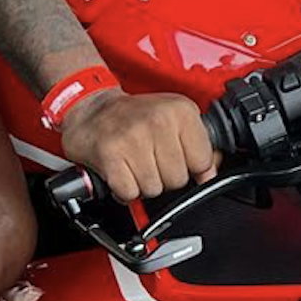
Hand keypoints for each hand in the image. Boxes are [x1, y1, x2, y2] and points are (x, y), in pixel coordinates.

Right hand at [60, 88, 216, 202]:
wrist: (90, 106)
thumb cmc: (133, 116)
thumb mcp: (174, 119)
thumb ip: (198, 145)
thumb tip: (211, 173)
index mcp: (180, 110)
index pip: (203, 161)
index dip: (190, 167)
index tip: (176, 157)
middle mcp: (158, 120)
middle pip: (178, 179)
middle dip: (164, 176)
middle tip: (149, 158)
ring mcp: (133, 137)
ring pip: (155, 189)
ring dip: (143, 183)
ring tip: (134, 163)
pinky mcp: (110, 155)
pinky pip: (130, 193)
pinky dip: (124, 190)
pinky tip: (121, 172)